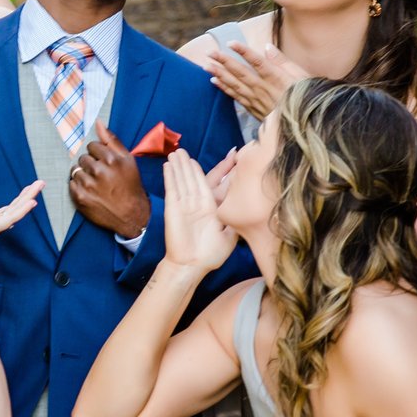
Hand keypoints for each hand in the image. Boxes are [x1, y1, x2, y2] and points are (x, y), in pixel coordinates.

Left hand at [0, 182, 42, 266]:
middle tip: (41, 182)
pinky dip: (22, 210)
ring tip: (40, 184)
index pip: (8, 208)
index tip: (29, 190)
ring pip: (17, 209)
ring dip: (29, 196)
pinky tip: (32, 202)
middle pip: (16, 206)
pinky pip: (12, 217)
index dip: (19, 199)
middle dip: (28, 194)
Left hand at [69, 122, 151, 237]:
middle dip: (90, 164)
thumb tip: (98, 122)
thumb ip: (112, 140)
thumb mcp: (128, 160)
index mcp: (111, 160)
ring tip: (95, 184)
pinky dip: (78, 186)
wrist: (131, 215)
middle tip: (101, 175)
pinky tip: (90, 191)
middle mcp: (99, 171)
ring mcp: (88, 186)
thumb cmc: (130, 185)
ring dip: (83, 175)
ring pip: (75, 170)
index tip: (105, 163)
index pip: (92, 146)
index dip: (98, 154)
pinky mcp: (80, 198)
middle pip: (83, 158)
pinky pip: (71, 184)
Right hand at [164, 149, 238, 271]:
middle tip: (185, 150)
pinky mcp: (174, 208)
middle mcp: (198, 204)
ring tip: (177, 152)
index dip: (221, 170)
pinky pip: (172, 189)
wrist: (191, 266)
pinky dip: (171, 177)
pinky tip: (169, 165)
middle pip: (195, 178)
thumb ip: (235, 221)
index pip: (215, 184)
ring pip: (183, 180)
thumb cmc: (210, 255)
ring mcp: (184, 205)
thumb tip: (247, 208)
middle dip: (190, 164)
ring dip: (179, 166)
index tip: (229, 156)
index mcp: (212, 209)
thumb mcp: (230, 236)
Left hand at [205, 41, 308, 120]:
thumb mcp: (301, 76)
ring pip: (236, 85)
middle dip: (224, 62)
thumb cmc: (306, 96)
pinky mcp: (254, 109)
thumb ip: (282, 61)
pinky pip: (236, 97)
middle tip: (210, 52)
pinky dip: (225, 88)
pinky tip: (214, 81)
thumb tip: (266, 46)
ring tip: (206, 65)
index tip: (230, 42)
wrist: (306, 125)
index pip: (258, 62)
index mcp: (277, 79)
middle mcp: (264, 90)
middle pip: (241, 73)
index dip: (243, 52)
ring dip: (220, 74)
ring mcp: (257, 101)